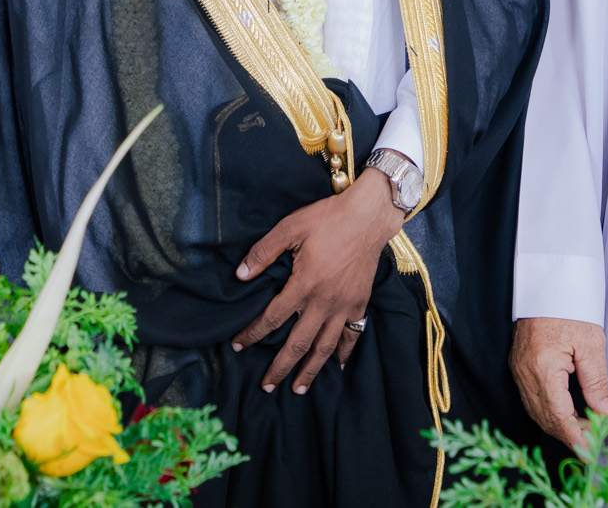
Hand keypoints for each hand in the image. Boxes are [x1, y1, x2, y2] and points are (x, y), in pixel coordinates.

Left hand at [230, 169, 405, 394]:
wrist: (369, 217)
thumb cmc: (328, 219)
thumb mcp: (291, 227)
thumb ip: (264, 252)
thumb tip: (240, 275)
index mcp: (304, 284)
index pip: (272, 317)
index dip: (253, 333)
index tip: (238, 345)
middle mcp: (324, 302)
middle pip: (298, 343)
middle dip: (281, 367)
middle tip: (267, 386)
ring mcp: (345, 306)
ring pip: (325, 347)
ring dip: (310, 370)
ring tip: (298, 389)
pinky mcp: (360, 304)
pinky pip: (352, 335)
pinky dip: (344, 353)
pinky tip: (338, 366)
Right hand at [511, 317, 607, 452]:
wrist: (548, 283)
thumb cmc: (570, 308)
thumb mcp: (591, 345)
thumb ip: (596, 383)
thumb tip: (605, 413)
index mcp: (543, 367)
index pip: (559, 415)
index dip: (576, 435)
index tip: (593, 447)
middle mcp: (525, 372)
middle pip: (545, 417)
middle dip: (568, 434)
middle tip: (593, 441)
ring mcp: (518, 369)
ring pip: (536, 410)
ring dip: (558, 424)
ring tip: (583, 430)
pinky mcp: (518, 364)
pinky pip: (531, 398)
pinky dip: (548, 411)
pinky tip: (565, 413)